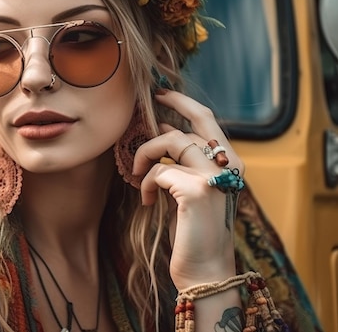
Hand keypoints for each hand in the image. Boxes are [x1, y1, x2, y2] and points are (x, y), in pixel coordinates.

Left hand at [132, 89, 243, 289]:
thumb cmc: (194, 231)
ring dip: (146, 154)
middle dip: (173, 103)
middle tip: (150, 102)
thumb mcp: (192, 189)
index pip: (209, 121)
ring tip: (137, 174)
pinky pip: (159, 170)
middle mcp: (229, 165)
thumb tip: (166, 129)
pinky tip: (146, 200)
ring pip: (171, 140)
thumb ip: (185, 162)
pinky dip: (145, 183)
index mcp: (230, 164)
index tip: (162, 96)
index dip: (184, 104)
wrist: (205, 271)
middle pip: (198, 118)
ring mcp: (214, 176)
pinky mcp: (197, 190)